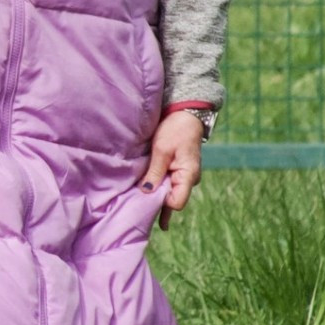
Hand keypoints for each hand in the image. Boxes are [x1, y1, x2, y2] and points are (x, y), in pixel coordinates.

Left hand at [140, 111, 203, 230]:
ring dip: (155, 194)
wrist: (185, 115)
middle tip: (136, 209)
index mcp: (188, 176)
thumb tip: (146, 192)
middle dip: (156, 203)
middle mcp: (188, 180)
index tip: (145, 196)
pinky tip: (150, 203)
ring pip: (168, 193)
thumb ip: (155, 172)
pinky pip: (167, 185)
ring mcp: (183, 177)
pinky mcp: (176, 171)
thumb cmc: (176, 130)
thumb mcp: (162, 150)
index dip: (161, 203)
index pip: (176, 202)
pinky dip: (158, 190)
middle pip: (171, 200)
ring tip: (137, 203)